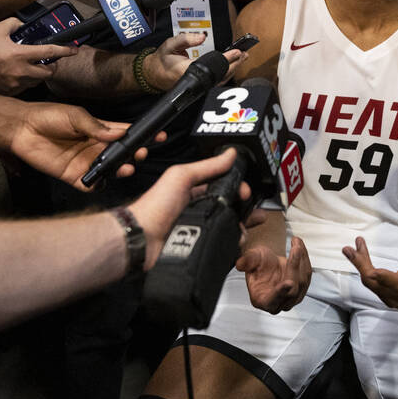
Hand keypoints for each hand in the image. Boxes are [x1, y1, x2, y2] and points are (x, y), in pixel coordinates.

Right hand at [0, 18, 76, 94]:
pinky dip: (25, 81)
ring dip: (38, 74)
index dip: (65, 51)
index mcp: (20, 55)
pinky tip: (17, 74)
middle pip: (48, 73)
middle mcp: (21, 71)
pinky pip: (24, 87)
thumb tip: (22, 25)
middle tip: (47, 61)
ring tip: (30, 67)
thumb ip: (14, 24)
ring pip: (37, 81)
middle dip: (51, 67)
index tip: (73, 50)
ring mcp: (16, 84)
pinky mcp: (9, 92)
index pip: (50, 52)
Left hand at [6, 101, 155, 189]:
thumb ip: (96, 126)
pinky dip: (97, 185)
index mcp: (100, 131)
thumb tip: (118, 133)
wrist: (22, 128)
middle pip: (121, 155)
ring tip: (127, 167)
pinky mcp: (73, 176)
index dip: (142, 136)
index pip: (126, 134)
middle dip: (134, 154)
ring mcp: (86, 162)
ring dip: (120, 170)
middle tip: (141, 153)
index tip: (159, 136)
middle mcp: (96, 148)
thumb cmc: (48, 116)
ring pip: (110, 171)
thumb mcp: (75, 116)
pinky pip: (90, 185)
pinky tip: (102, 180)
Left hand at [128, 148, 244, 269]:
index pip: (222, 184)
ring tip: (247, 226)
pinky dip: (231, 243)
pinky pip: (220, 243)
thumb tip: (229, 153)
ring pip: (227, 226)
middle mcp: (197, 209)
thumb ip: (206, 166)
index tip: (246, 190)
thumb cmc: (153, 207)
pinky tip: (236, 241)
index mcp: (192, 190)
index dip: (236, 186)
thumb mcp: (181, 177)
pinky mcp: (199, 245)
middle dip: (244, 209)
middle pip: (228, 207)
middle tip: (255, 211)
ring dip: (240, 226)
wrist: (141, 240)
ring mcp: (199, 228)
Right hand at [142, 32, 246, 90]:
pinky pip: (217, 81)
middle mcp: (194, 80)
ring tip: (243, 58)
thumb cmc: (162, 60)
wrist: (154, 74)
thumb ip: (186, 39)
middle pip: (220, 74)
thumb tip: (201, 37)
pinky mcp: (200, 86)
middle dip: (234, 64)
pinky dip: (227, 73)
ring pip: (220, 79)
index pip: (212, 64)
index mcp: (186, 70)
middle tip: (244, 54)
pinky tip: (234, 65)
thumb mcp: (170, 44)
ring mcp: (198, 85)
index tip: (236, 51)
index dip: (226, 58)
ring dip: (233, 68)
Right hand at [237, 236, 311, 312]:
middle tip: (295, 247)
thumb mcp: (251, 260)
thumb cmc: (257, 264)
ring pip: (303, 281)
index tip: (288, 283)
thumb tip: (240, 264)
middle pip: (292, 288)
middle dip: (295, 266)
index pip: (273, 300)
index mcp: (262, 300)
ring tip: (296, 242)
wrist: (267, 264)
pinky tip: (299, 246)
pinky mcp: (302, 290)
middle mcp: (278, 304)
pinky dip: (305, 259)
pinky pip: (307, 274)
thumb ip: (246, 262)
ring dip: (302, 259)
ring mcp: (292, 299)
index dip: (280, 292)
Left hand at [341, 238, 397, 307]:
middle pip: (379, 285)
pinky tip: (354, 252)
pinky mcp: (384, 292)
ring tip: (348, 249)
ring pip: (371, 282)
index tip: (373, 271)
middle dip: (364, 267)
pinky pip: (370, 279)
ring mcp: (393, 297)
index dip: (387, 280)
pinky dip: (361, 264)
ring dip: (359, 264)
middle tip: (351, 250)